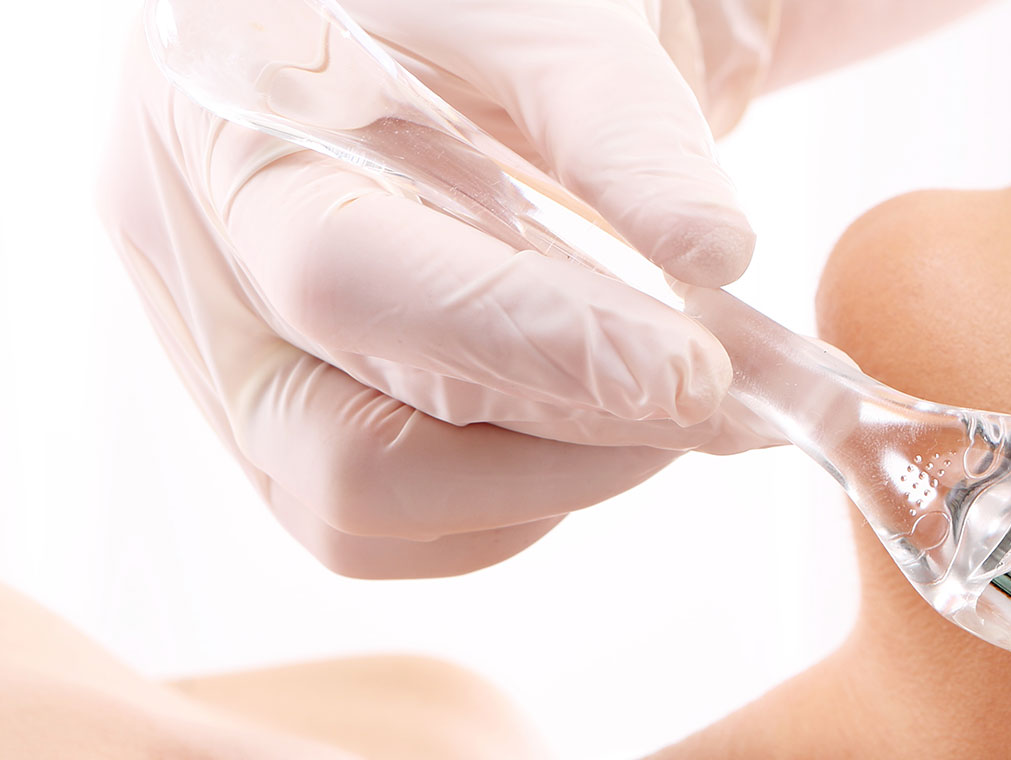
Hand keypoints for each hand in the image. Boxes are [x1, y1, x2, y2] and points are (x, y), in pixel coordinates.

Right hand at [98, 0, 781, 577]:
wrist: (430, 35)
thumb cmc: (467, 6)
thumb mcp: (543, 16)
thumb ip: (622, 127)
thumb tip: (713, 255)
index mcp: (218, 123)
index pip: (347, 279)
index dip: (527, 344)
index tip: (689, 376)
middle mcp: (194, 264)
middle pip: (344, 446)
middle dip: (556, 444)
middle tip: (707, 396)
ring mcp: (229, 359)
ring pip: (368, 514)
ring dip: (549, 482)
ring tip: (663, 397)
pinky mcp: (283, 421)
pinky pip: (388, 525)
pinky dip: (514, 497)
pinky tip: (593, 419)